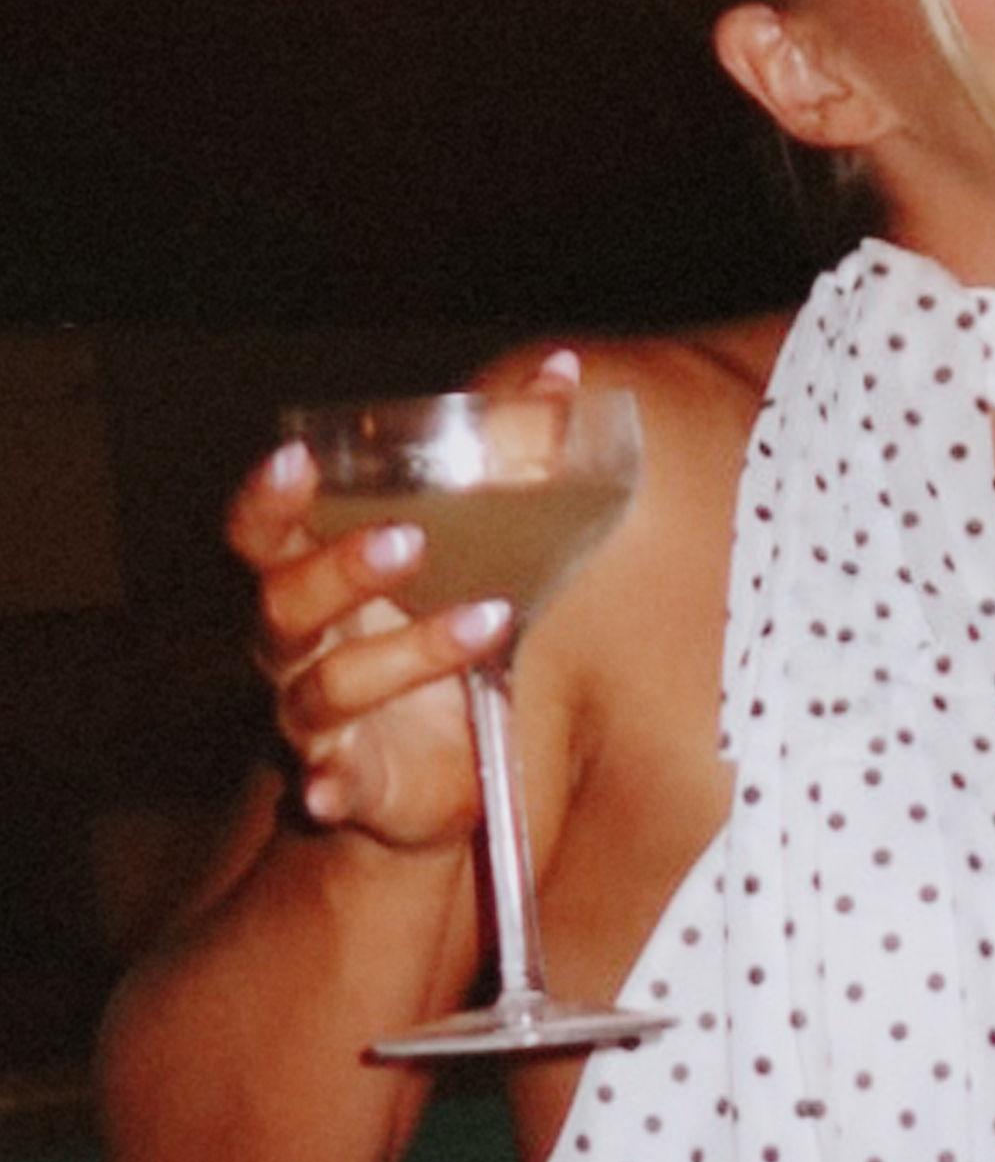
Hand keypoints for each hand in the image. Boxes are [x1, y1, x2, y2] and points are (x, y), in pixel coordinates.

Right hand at [229, 353, 576, 845]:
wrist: (446, 773)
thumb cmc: (447, 638)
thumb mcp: (485, 553)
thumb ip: (514, 461)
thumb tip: (563, 372)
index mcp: (317, 581)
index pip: (263, 533)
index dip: (269, 498)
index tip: (300, 459)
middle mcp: (300, 647)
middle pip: (283, 603)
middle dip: (339, 568)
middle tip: (408, 541)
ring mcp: (317, 720)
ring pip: (325, 688)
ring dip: (402, 655)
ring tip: (488, 620)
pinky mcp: (348, 784)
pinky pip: (324, 785)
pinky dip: (325, 786)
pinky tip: (327, 790)